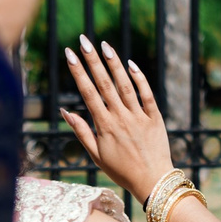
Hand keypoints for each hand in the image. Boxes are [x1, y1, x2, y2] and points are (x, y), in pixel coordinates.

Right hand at [62, 37, 175, 202]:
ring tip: (105, 45)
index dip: (78, 71)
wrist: (153, 181)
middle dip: (92, 60)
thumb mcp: (95, 155)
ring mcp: (139, 116)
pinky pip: (147, 94)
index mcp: (104, 126)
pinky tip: (130, 63)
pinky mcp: (155, 117)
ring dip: (114, 63)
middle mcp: (121, 117)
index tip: (70, 54)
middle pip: (104, 83)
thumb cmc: (121, 170)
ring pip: (125, 84)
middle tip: (83, 40)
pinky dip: (139, 78)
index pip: (88, 92)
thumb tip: (65, 110)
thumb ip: (81, 131)